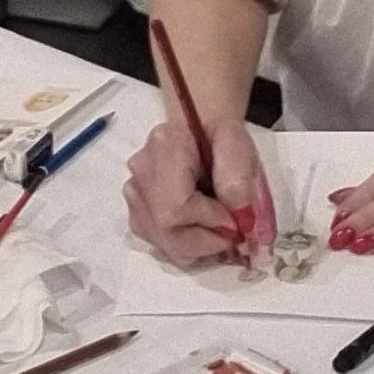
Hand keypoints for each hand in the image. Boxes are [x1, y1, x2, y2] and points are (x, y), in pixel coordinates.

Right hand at [124, 110, 274, 268]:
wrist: (196, 127)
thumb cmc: (218, 135)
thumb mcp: (237, 146)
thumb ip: (238, 180)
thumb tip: (239, 221)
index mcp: (164, 149)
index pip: (175, 208)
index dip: (210, 224)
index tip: (236, 221)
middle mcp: (140, 175)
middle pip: (166, 232)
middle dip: (206, 242)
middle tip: (232, 233)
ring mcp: (134, 196)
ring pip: (165, 244)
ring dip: (199, 246)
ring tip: (218, 226)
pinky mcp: (137, 213)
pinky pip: (162, 244)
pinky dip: (188, 246)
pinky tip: (202, 230)